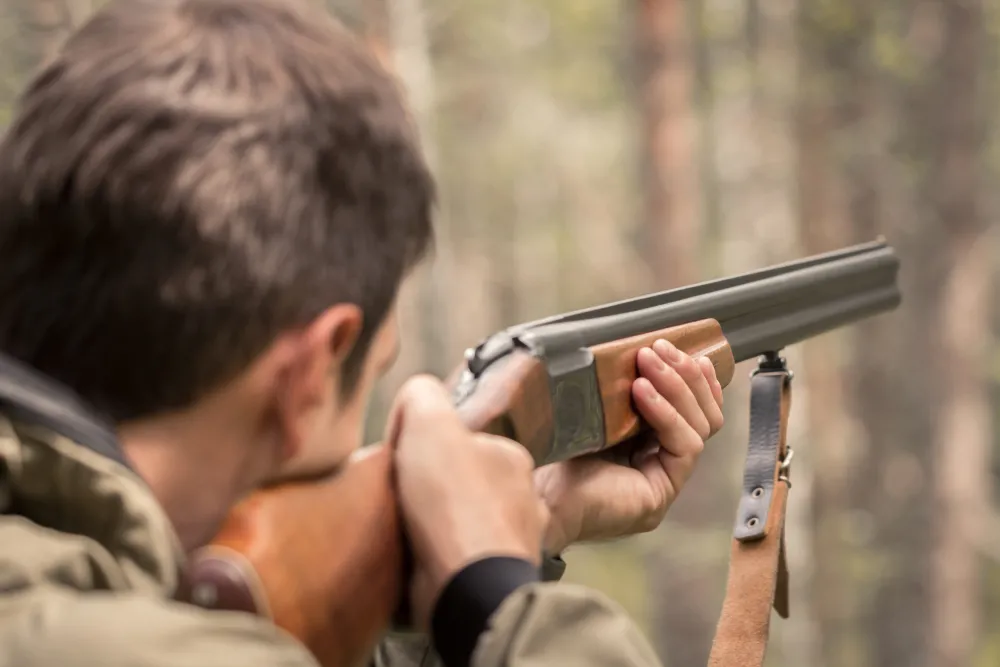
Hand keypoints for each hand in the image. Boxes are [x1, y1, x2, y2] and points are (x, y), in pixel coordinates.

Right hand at [388, 375, 545, 629]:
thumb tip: (414, 398)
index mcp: (511, 458)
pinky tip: (415, 560)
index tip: (406, 460)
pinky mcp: (493, 581)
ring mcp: (511, 544)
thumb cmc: (455, 506)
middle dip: (431, 491)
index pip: (464, 441)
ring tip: (404, 532)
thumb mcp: (430, 424)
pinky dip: (436, 563)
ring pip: (461, 526)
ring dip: (433, 529)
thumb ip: (422, 397)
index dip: (427, 448)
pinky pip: (459, 563)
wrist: (467, 588)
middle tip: (400, 497)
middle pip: (462, 484)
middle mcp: (521, 500)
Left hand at [534, 340, 723, 553]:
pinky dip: (666, 413)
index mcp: (642, 447)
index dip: (692, 380)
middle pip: (703, 417)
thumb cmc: (547, 452)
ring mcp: (662, 482)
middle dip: (685, 376)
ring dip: (676, 387)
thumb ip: (612, 388)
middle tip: (660, 347)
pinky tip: (641, 391)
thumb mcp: (587, 409)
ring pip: (700, 428)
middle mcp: (657, 466)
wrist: (529, 492)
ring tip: (648, 360)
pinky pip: (684, 446)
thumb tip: (631, 346)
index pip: (690, 412)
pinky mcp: (661, 493)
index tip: (677, 347)